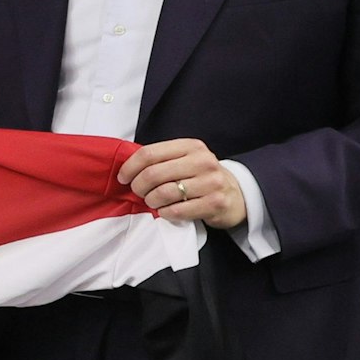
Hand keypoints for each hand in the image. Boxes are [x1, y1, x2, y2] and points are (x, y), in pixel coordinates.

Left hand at [118, 138, 246, 228]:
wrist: (236, 194)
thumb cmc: (202, 176)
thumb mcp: (186, 159)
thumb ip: (161, 159)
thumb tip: (127, 168)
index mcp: (191, 146)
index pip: (150, 153)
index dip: (130, 167)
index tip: (123, 177)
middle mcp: (203, 161)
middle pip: (153, 174)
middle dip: (138, 186)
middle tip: (138, 192)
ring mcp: (211, 182)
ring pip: (164, 193)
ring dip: (151, 201)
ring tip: (152, 202)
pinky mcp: (215, 203)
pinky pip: (177, 210)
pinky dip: (165, 213)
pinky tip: (165, 211)